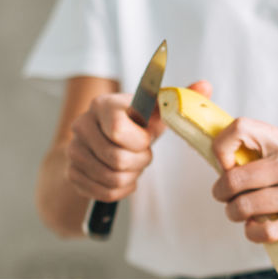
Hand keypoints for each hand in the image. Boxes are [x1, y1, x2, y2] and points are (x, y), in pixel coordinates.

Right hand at [65, 80, 211, 202]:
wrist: (103, 139)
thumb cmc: (135, 124)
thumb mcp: (155, 112)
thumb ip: (177, 100)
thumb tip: (206, 85)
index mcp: (102, 105)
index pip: (118, 131)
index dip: (139, 142)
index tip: (144, 138)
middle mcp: (81, 126)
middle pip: (117, 160)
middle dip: (138, 162)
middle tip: (141, 155)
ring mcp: (73, 151)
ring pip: (111, 179)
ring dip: (131, 177)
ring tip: (133, 165)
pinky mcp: (72, 174)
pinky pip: (104, 193)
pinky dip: (121, 190)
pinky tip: (124, 177)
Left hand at [211, 118, 277, 241]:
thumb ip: (261, 148)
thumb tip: (221, 162)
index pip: (238, 129)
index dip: (221, 149)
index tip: (227, 164)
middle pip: (233, 179)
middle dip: (222, 193)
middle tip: (227, 196)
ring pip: (243, 207)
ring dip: (234, 214)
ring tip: (241, 213)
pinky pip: (263, 231)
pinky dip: (252, 232)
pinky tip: (256, 227)